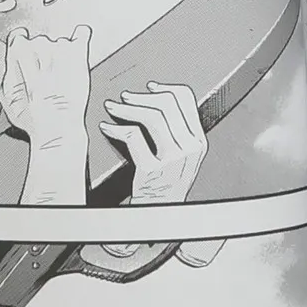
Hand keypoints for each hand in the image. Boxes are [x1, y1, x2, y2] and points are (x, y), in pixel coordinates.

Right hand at [0, 25, 91, 149]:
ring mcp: (61, 48)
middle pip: (39, 40)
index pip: (18, 35)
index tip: (26, 62)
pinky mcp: (80, 53)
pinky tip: (76, 50)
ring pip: (59, 41)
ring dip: (60, 54)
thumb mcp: (2, 92)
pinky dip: (80, 38)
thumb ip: (0, 64)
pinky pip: (82, 33)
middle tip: (43, 77)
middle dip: (41, 55)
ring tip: (59, 77)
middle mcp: (39, 44)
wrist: (56, 128)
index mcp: (17, 50)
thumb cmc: (29, 116)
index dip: (21, 50)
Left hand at [100, 82, 208, 203]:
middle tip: (126, 97)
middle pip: (168, 105)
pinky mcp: (153, 170)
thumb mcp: (182, 158)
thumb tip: (157, 103)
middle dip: (142, 96)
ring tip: (114, 107)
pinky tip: (108, 127)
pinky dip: (116, 128)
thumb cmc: (165, 190)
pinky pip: (133, 136)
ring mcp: (173, 160)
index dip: (165, 88)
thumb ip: (177, 133)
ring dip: (129, 108)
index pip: (187, 100)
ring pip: (152, 116)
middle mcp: (190, 149)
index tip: (150, 87)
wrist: (158, 220)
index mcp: (198, 142)